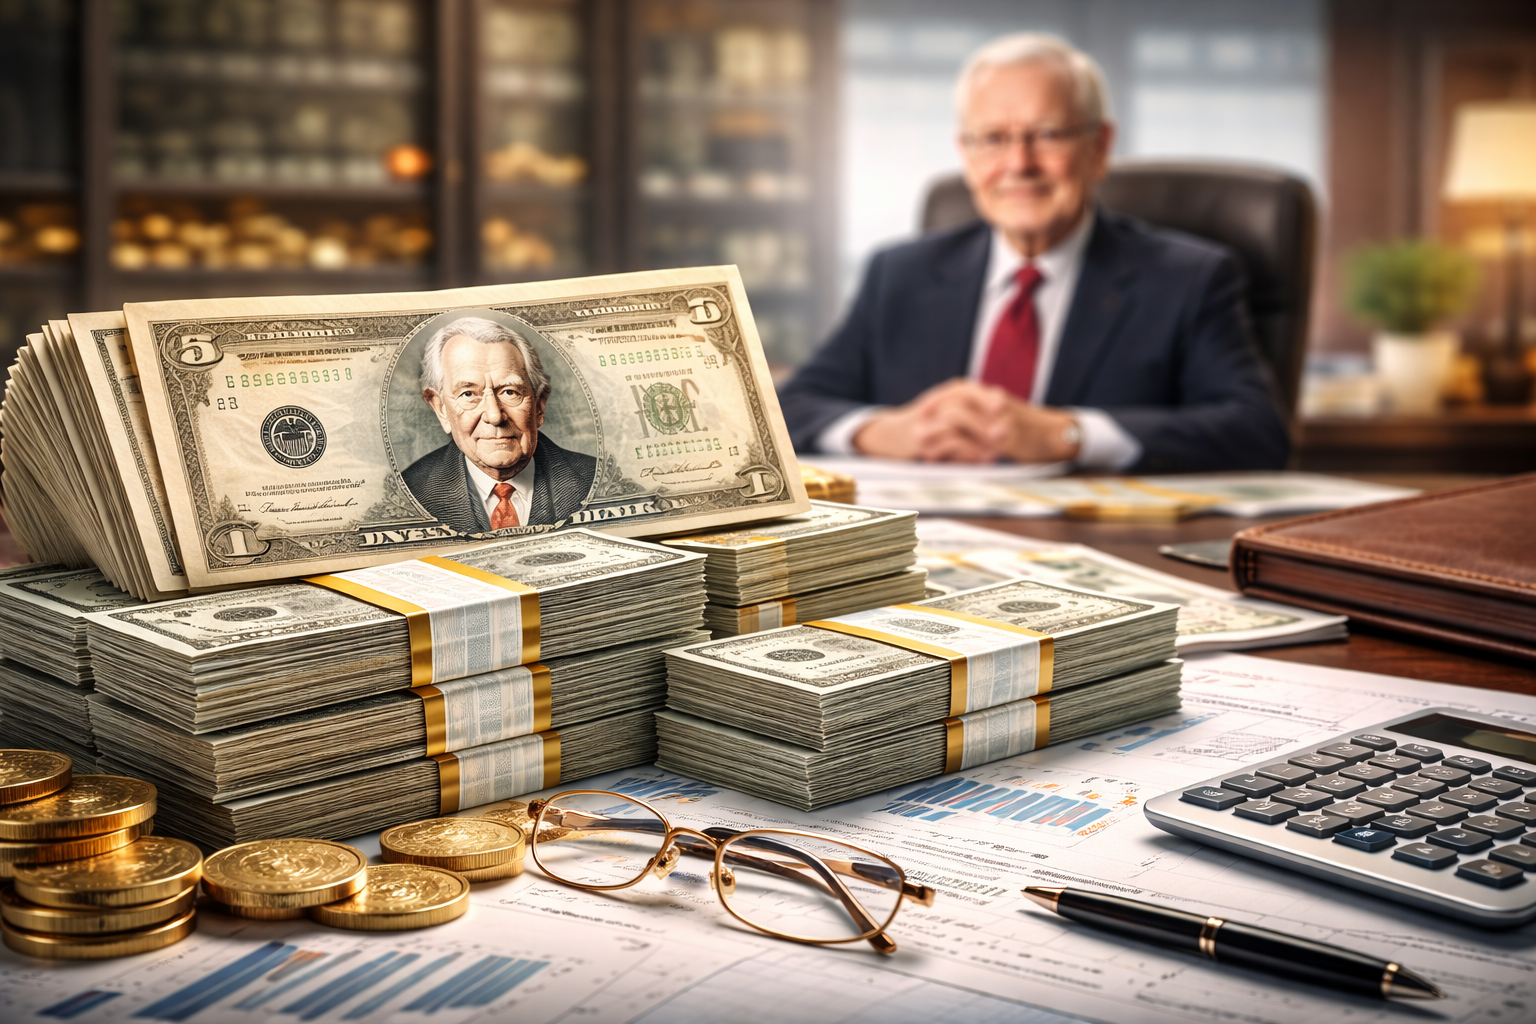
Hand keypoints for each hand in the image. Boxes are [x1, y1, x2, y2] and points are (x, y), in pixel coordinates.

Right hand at [852, 379, 1081, 463]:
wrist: (887, 437)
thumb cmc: (924, 426)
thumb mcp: (947, 416)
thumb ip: (972, 416)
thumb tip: (1003, 424)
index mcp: (942, 395)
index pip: (965, 390)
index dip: (984, 396)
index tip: (1004, 404)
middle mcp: (933, 405)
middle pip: (962, 404)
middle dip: (986, 418)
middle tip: (1007, 431)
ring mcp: (925, 423)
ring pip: (955, 422)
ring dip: (979, 436)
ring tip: (998, 449)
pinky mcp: (920, 443)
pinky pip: (947, 445)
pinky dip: (968, 452)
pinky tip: (983, 459)